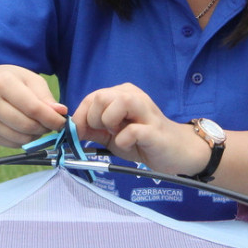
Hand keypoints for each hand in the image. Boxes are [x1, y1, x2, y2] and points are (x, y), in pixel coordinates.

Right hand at [0, 65, 66, 147]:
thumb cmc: (13, 81)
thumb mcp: (31, 80)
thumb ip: (46, 97)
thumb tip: (61, 112)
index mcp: (2, 83)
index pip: (32, 108)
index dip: (51, 118)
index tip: (62, 122)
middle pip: (26, 125)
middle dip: (45, 128)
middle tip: (52, 124)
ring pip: (20, 138)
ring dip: (37, 136)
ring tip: (40, 126)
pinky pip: (13, 144)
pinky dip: (26, 140)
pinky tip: (28, 130)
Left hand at [72, 83, 205, 175]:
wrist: (177, 152)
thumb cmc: (144, 142)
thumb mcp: (113, 136)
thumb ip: (93, 130)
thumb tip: (70, 130)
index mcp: (123, 95)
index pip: (91, 98)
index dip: (80, 117)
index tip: (79, 134)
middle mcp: (134, 96)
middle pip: (100, 97)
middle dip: (94, 119)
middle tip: (106, 132)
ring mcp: (145, 111)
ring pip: (116, 104)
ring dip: (108, 123)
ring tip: (117, 134)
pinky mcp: (153, 129)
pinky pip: (130, 131)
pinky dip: (123, 140)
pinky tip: (129, 144)